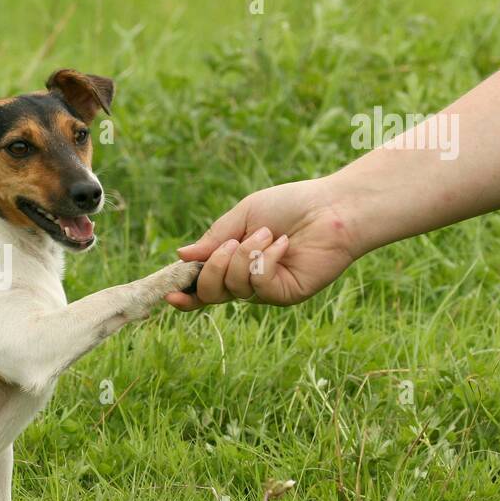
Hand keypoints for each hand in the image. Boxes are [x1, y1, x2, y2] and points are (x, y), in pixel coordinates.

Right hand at [164, 177, 363, 307]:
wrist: (330, 208)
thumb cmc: (289, 206)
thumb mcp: (243, 216)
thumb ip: (212, 238)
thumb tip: (181, 256)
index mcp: (232, 262)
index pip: (202, 286)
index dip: (184, 294)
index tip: (169, 293)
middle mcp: (246, 280)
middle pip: (210, 293)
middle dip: (212, 268)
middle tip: (230, 244)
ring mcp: (265, 290)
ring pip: (232, 288)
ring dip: (244, 255)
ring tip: (268, 234)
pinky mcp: (285, 295)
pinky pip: (258, 285)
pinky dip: (265, 261)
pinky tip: (282, 245)